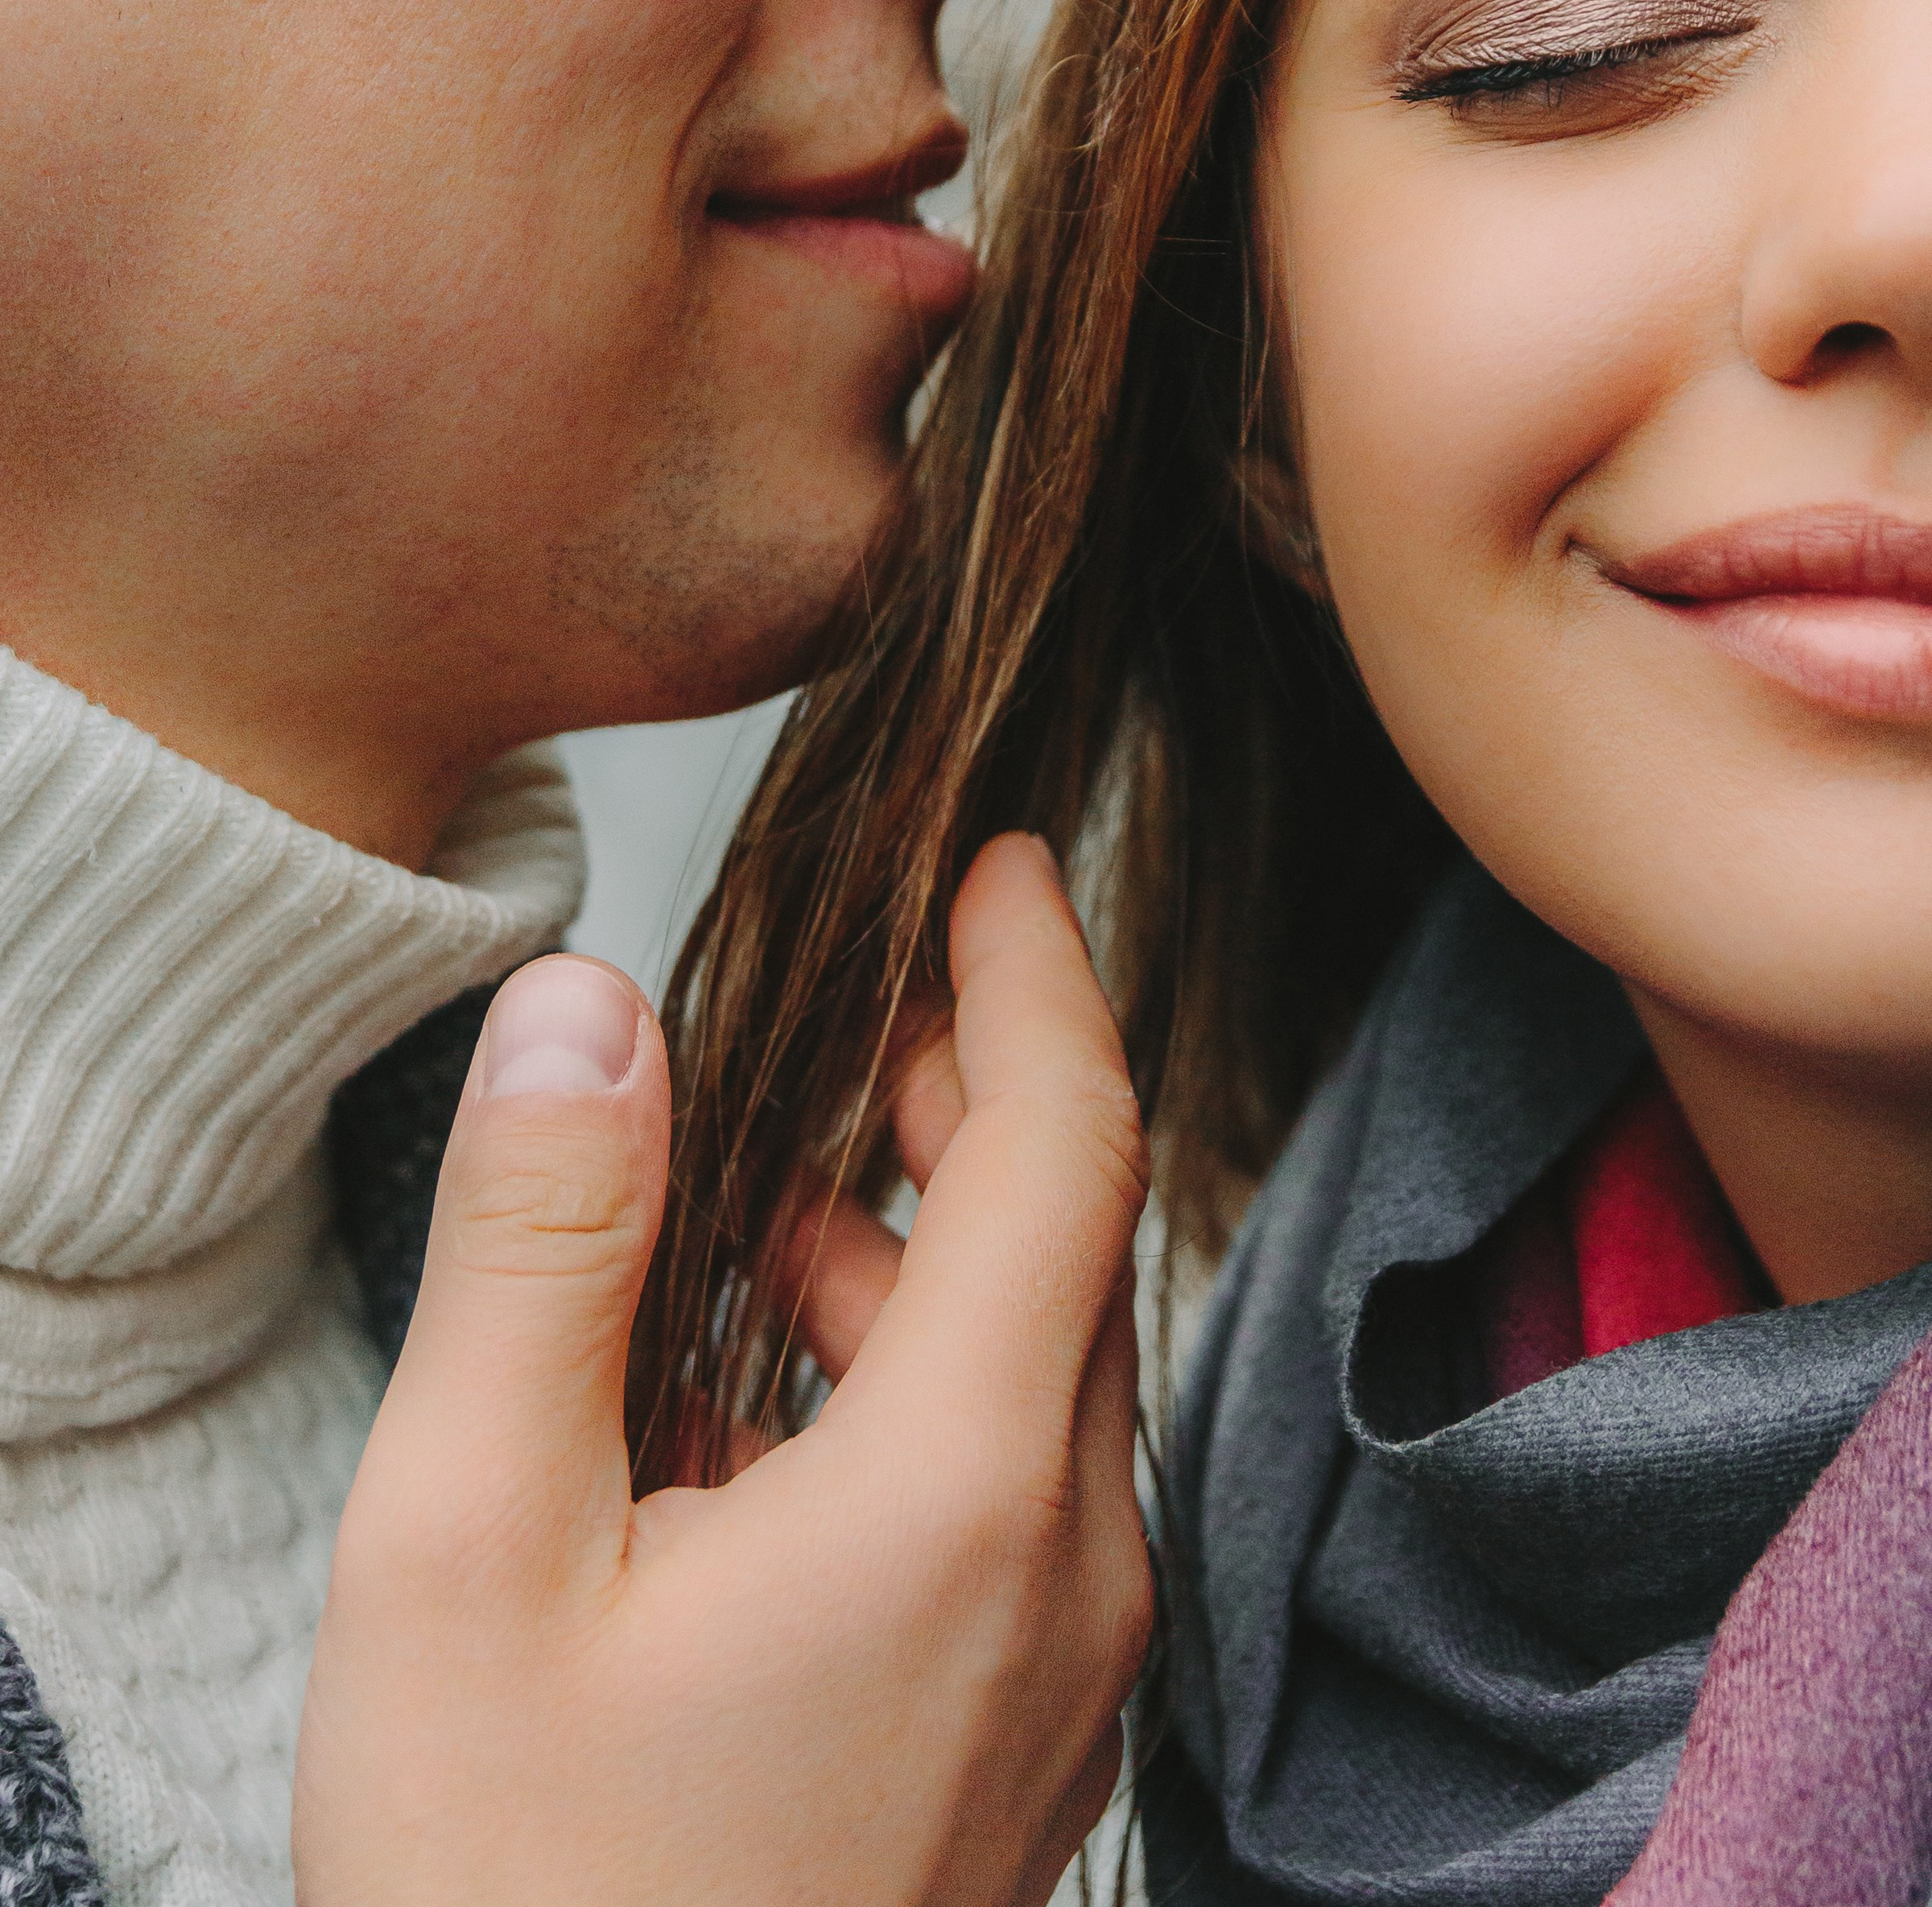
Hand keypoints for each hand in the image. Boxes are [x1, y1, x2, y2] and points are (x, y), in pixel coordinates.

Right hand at [293, 833, 1152, 1906]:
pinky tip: (771, 1390)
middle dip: (972, 1093)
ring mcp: (1058, 1672)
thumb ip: (542, 1249)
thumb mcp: (470, 1550)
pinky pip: (1012, 1488)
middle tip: (863, 995)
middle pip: (1070, 1245)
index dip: (1033, 972)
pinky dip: (918, 1381)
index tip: (995, 857)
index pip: (1067, 1142)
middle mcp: (1061, 1570)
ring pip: (1040, 1369)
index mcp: (963, 1492)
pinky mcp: (1016, 1741)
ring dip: (927, 1247)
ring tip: (775, 1188)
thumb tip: (584, 1010)